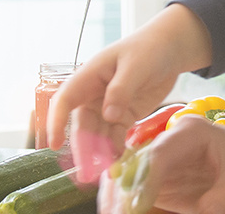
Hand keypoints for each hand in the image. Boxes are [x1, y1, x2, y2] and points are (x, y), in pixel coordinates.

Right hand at [48, 5, 214, 176]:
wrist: (170, 48)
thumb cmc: (149, 48)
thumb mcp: (136, 65)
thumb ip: (121, 89)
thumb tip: (108, 115)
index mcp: (90, 76)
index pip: (65, 100)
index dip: (56, 122)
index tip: (54, 144)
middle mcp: (94, 94)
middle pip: (82, 124)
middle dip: (82, 148)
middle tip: (85, 173)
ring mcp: (108, 106)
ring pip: (98, 134)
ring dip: (98, 154)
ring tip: (103, 174)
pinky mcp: (124, 115)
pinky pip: (115, 136)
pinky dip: (115, 150)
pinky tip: (117, 163)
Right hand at [101, 116, 224, 213]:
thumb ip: (222, 201)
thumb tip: (203, 212)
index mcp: (189, 132)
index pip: (156, 155)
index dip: (142, 182)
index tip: (133, 206)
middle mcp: (172, 144)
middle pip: (135, 167)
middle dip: (121, 193)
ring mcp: (168, 165)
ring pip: (133, 183)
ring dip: (122, 202)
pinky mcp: (168, 184)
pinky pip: (144, 197)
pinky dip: (135, 207)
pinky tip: (126, 213)